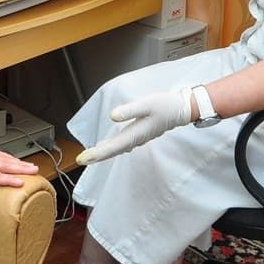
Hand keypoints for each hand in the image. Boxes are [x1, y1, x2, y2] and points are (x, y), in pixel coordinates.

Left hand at [76, 87, 191, 164]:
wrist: (183, 109)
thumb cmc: (166, 106)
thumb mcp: (147, 104)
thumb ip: (130, 110)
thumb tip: (112, 116)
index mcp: (134, 135)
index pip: (111, 147)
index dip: (95, 153)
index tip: (82, 159)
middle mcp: (135, 139)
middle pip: (112, 150)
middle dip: (96, 155)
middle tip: (80, 159)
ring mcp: (138, 138)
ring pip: (117, 148)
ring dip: (103, 152)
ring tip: (90, 155)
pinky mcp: (140, 134)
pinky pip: (122, 143)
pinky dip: (112, 146)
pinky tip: (108, 145)